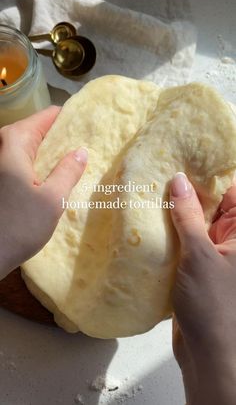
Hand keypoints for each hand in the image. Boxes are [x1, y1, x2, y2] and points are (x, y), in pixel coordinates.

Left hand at [0, 107, 86, 279]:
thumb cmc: (19, 226)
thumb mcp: (52, 200)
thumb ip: (68, 172)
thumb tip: (81, 151)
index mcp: (15, 143)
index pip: (46, 118)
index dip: (69, 119)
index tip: (91, 125)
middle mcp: (4, 147)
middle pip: (38, 131)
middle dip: (63, 137)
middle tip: (90, 146)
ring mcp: (2, 163)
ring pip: (33, 148)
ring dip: (54, 154)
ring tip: (80, 161)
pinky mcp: (3, 179)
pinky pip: (26, 162)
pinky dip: (43, 166)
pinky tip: (58, 177)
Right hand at [170, 172, 235, 404]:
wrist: (208, 353)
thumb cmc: (214, 306)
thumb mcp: (200, 254)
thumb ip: (189, 216)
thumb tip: (179, 180)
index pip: (231, 190)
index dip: (210, 172)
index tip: (185, 155)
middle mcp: (231, 238)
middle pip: (211, 203)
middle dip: (188, 189)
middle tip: (161, 169)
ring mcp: (214, 250)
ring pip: (195, 220)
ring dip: (176, 210)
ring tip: (151, 189)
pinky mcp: (197, 264)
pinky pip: (185, 238)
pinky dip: (170, 230)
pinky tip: (150, 219)